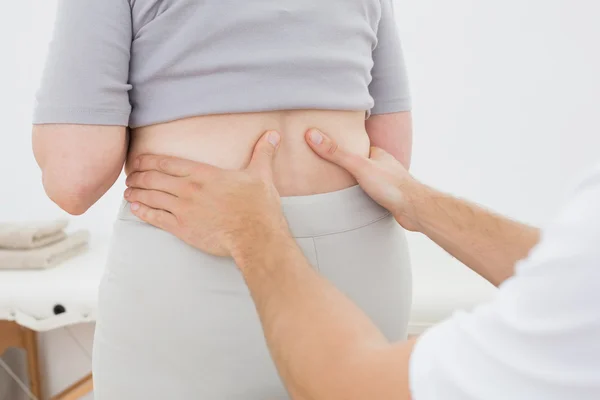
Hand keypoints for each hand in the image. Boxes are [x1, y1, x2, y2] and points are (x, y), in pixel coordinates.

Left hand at [124, 131, 289, 257]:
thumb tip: (272, 134)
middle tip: (130, 176)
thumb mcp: (261, 175)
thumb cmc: (258, 208)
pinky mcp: (182, 229)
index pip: (168, 163)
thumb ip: (262, 153)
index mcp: (204, 174)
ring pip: (151, 197)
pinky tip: (135, 208)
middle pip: (154, 178)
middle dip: (138, 176)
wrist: (255, 236)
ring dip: (136, 192)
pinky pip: (155, 218)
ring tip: (128, 191)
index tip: (138, 160)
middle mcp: (189, 189)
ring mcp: (183, 209)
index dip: (149, 160)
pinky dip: (142, 211)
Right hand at [305, 129, 423, 230]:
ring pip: (366, 178)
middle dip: (346, 164)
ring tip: (336, 184)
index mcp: (376, 154)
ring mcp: (385, 181)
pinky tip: (354, 200)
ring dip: (354, 181)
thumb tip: (312, 135)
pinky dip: (361, 195)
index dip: (341, 144)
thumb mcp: (358, 166)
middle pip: (360, 162)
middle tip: (327, 166)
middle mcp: (382, 165)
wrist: (414, 209)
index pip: (355, 145)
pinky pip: (370, 193)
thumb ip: (336, 153)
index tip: (326, 144)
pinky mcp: (387, 197)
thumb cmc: (391, 185)